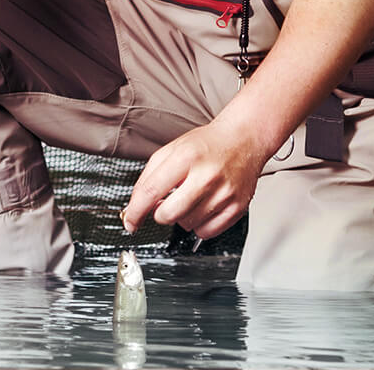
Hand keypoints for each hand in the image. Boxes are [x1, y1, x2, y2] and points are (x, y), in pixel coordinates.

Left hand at [121, 122, 265, 239]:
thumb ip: (150, 176)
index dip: (135, 211)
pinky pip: (206, 232)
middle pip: (168, 214)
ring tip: (190, 198)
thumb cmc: (207, 145)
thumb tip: (136, 206)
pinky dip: (199, 225)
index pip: (151, 191)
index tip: (130, 221)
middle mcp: (206, 175)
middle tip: (165, 204)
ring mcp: (224, 193)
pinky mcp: (237, 207)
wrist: (243, 140)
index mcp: (186, 157)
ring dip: (181, 217)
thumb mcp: (172, 149)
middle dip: (159, 214)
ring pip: (186, 225)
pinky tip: (202, 208)